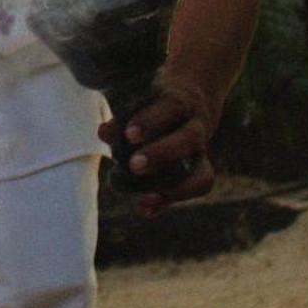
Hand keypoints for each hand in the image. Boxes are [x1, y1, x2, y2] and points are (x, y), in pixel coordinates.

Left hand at [98, 72, 217, 218]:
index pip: (172, 107)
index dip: (151, 122)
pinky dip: (167, 202)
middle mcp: (197, 127)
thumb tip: (104, 133)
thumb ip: (123, 115)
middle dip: (161, 154)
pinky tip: (145, 209)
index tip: (129, 135)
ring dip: (172, 189)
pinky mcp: (200, 172)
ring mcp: (202, 153)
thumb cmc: (158, 100)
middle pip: (189, 140)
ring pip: (202, 174)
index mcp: (182, 102)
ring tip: (145, 199)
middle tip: (134, 166)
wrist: (193, 102)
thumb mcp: (143, 98)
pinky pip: (193, 191)